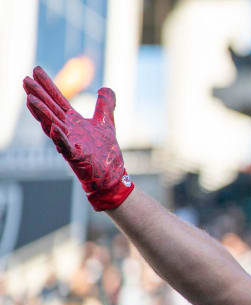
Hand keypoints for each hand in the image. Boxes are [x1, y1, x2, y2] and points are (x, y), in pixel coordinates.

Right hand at [23, 66, 133, 210]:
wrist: (111, 175)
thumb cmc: (105, 151)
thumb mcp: (107, 123)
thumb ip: (105, 105)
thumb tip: (106, 88)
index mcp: (72, 120)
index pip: (57, 99)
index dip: (47, 85)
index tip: (36, 69)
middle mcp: (67, 129)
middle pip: (50, 109)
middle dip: (38, 95)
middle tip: (25, 81)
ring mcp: (69, 143)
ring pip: (52, 126)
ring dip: (42, 113)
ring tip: (30, 99)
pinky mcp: (76, 157)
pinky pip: (65, 147)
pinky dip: (59, 138)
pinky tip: (53, 128)